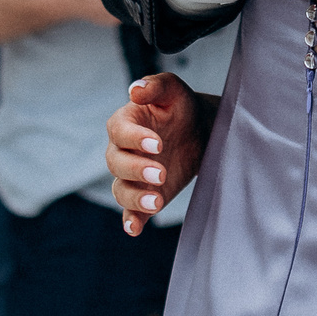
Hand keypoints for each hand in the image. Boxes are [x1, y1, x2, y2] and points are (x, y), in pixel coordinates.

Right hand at [108, 73, 212, 235]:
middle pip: (116, 163)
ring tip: (156, 202)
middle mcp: (122, 151)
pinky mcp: (144, 194)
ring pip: (121, 190)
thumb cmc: (181, 107)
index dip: (135, 138)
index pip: (119, 132)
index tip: (157, 143)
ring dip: (134, 198)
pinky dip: (130, 221)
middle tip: (161, 173)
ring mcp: (132, 176)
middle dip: (137, 170)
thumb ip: (156, 86)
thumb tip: (135, 89)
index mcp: (125, 123)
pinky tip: (135, 229)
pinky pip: (130, 211)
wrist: (199, 131)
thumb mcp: (173, 90)